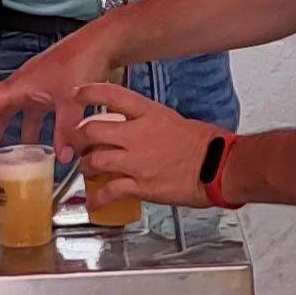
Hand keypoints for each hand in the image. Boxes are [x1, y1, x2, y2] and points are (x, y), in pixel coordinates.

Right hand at [0, 23, 125, 161]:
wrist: (101, 44)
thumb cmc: (81, 58)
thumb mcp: (71, 99)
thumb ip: (66, 130)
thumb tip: (63, 155)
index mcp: (17, 86)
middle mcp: (22, 88)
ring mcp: (36, 90)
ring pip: (12, 115)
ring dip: (6, 135)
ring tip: (2, 156)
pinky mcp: (51, 93)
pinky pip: (34, 116)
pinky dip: (35, 132)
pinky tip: (44, 147)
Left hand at [69, 82, 225, 206]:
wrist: (219, 167)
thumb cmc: (206, 144)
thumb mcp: (174, 120)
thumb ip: (150, 122)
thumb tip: (138, 127)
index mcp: (149, 114)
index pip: (112, 95)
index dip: (90, 92)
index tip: (76, 93)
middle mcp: (138, 134)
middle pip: (93, 131)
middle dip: (78, 137)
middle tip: (76, 141)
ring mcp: (137, 161)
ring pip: (95, 161)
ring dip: (86, 167)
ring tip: (86, 170)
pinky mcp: (140, 185)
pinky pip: (109, 191)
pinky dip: (97, 198)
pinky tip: (93, 201)